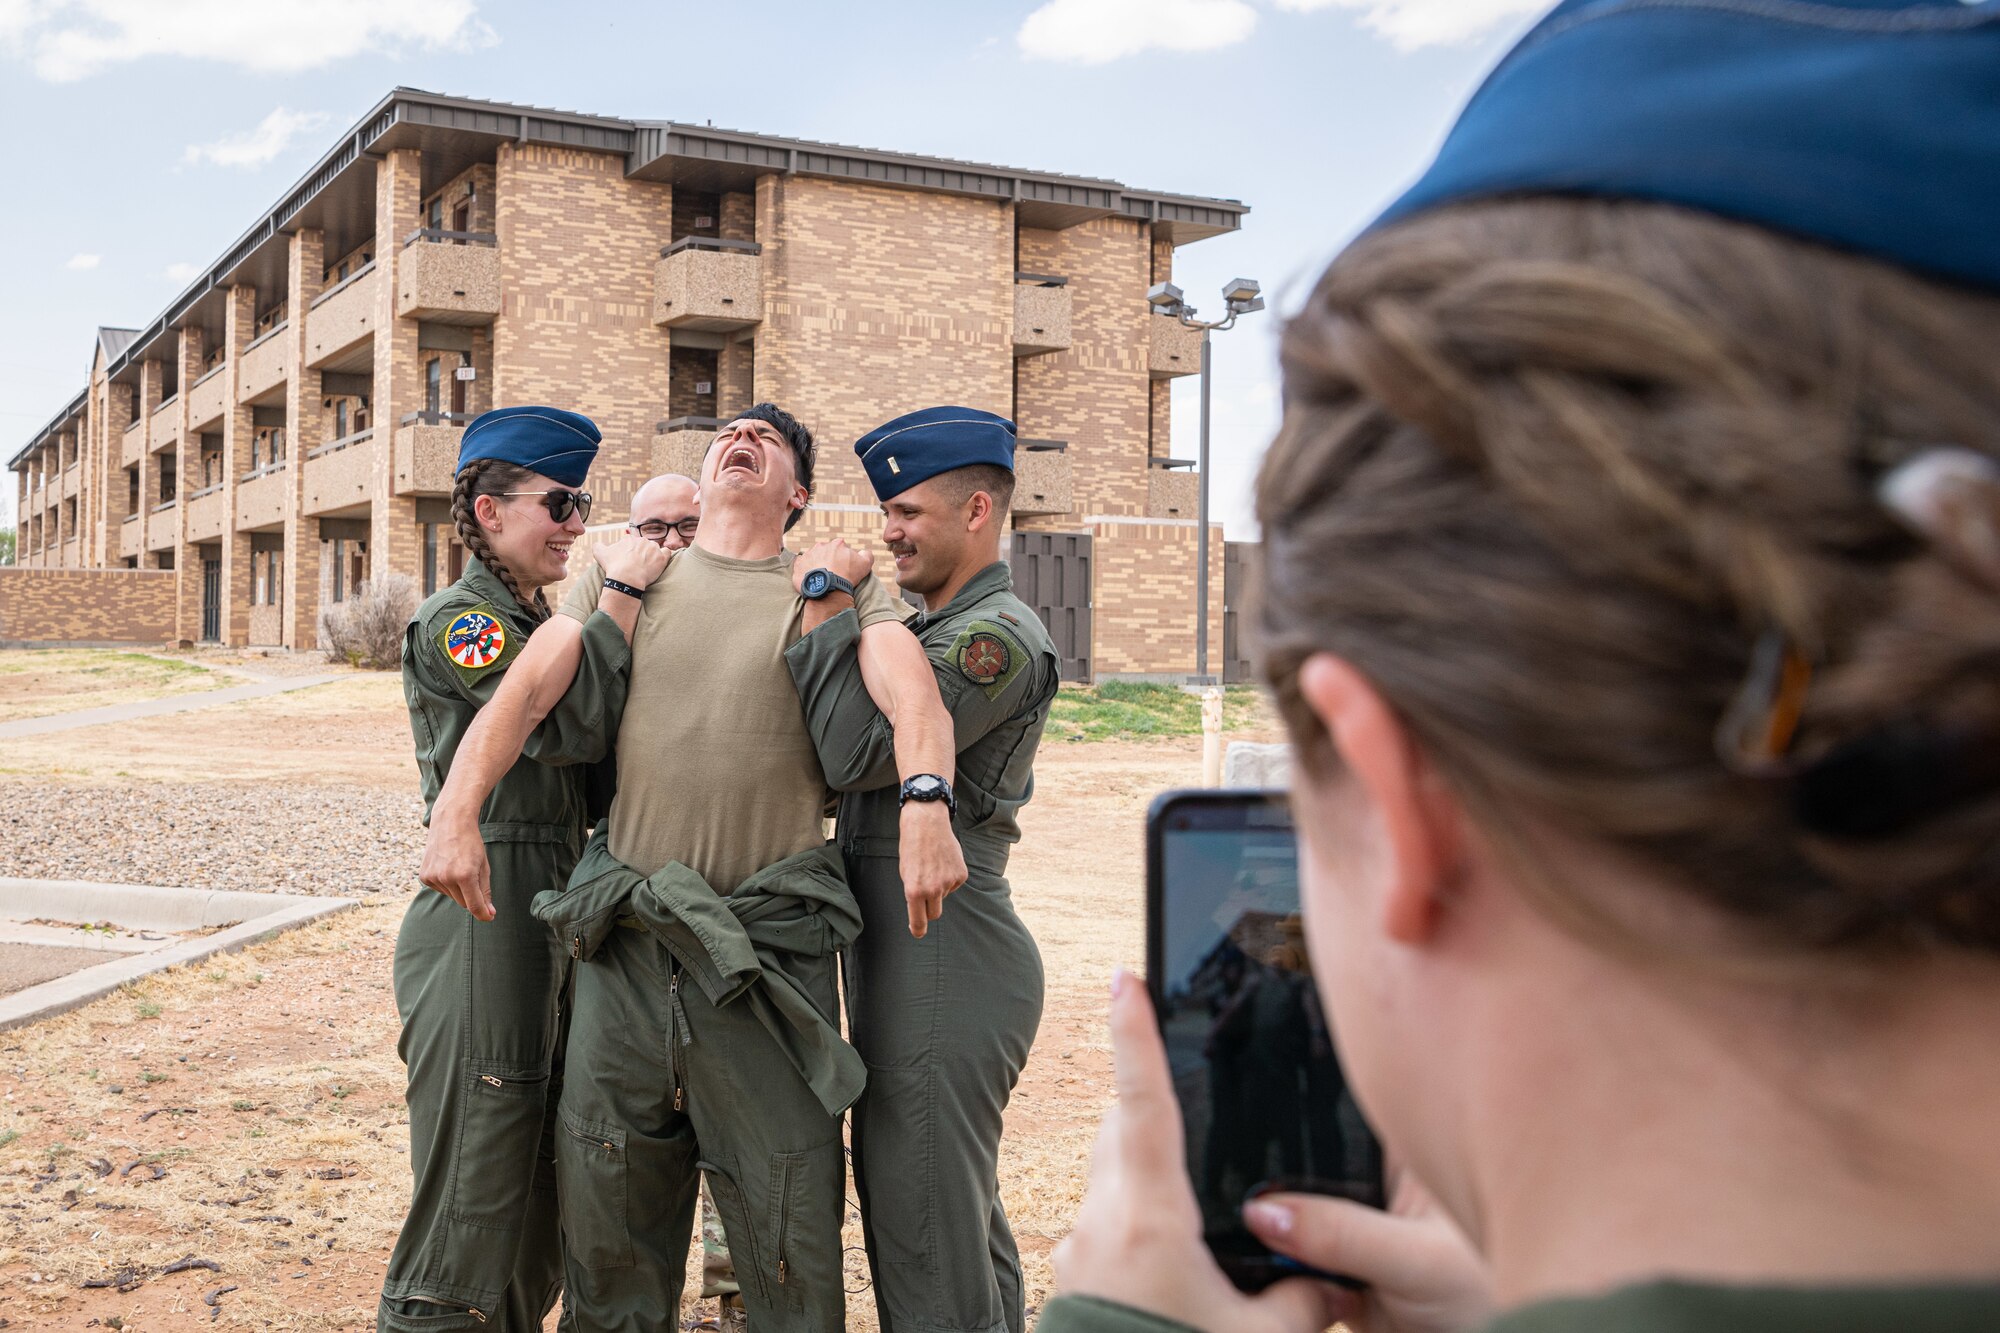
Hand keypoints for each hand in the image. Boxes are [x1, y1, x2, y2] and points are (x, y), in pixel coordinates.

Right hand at [418, 801, 495, 920]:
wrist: (450, 821)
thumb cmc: (471, 842)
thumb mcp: (484, 865)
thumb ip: (485, 891)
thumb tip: (489, 913)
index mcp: (464, 875)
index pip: (474, 905)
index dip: (483, 913)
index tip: (490, 916)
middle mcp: (446, 878)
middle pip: (463, 903)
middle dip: (472, 896)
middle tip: (474, 876)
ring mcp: (433, 877)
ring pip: (452, 896)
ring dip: (459, 888)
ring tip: (459, 866)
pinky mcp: (424, 876)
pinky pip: (440, 889)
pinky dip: (447, 883)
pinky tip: (448, 866)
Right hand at [596, 532, 670, 590]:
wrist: (626, 578)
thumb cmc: (613, 566)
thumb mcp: (600, 553)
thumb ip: (597, 546)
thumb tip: (597, 544)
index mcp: (629, 539)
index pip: (631, 542)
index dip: (629, 552)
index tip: (628, 560)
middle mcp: (642, 540)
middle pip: (643, 545)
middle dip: (641, 553)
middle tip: (638, 565)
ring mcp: (653, 548)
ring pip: (654, 548)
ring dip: (652, 555)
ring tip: (648, 566)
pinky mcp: (662, 557)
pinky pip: (667, 552)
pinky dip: (665, 556)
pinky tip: (660, 562)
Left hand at [792, 537, 873, 592]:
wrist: (828, 589)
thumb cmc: (847, 576)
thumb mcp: (865, 564)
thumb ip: (866, 554)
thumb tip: (863, 552)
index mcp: (837, 544)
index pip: (840, 548)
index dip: (843, 559)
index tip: (843, 568)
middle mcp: (821, 546)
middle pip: (825, 552)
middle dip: (828, 560)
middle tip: (832, 574)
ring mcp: (808, 555)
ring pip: (813, 558)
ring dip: (816, 565)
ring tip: (820, 578)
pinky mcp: (798, 565)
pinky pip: (800, 566)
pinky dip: (804, 571)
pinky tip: (810, 578)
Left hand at [897, 799, 965, 937]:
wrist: (927, 824)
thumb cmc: (912, 847)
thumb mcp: (905, 872)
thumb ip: (913, 892)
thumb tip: (922, 908)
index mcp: (914, 891)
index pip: (919, 920)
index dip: (918, 929)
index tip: (918, 932)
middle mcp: (933, 889)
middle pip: (935, 913)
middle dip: (930, 908)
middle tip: (925, 894)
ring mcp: (949, 882)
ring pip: (944, 895)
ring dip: (939, 886)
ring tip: (932, 866)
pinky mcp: (961, 875)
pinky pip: (954, 884)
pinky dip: (949, 877)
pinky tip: (943, 862)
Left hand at [1051, 974, 1490, 1332]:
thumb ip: (1304, 1296)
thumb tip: (1332, 1279)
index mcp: (1150, 1217)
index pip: (1143, 1103)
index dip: (1136, 1035)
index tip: (1125, 979)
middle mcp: (1103, 1221)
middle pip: (1120, 1130)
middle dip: (1147, 1101)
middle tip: (1187, 1089)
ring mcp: (1080, 1251)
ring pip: (1107, 1177)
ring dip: (1141, 1166)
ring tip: (1194, 1185)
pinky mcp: (1073, 1281)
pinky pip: (1101, 1226)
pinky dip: (1133, 1219)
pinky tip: (1171, 1256)